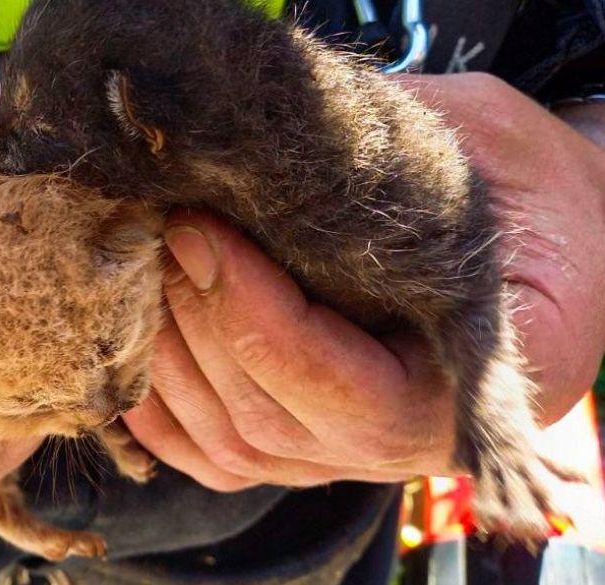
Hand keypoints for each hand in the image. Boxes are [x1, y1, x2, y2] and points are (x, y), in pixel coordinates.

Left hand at [124, 72, 604, 490]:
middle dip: (195, 319)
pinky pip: (208, 456)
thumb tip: (257, 162)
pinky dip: (156, 410)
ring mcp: (343, 457)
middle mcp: (404, 449)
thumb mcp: (495, 149)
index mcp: (467, 389)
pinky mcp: (297, 449)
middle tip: (157, 230)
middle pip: (264, 417)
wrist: (542, 241)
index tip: (197, 228)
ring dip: (164, 358)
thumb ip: (400, 161)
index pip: (338, 384)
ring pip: (226, 444)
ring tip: (138, 269)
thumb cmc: (530, 192)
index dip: (250, 308)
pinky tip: (129, 341)